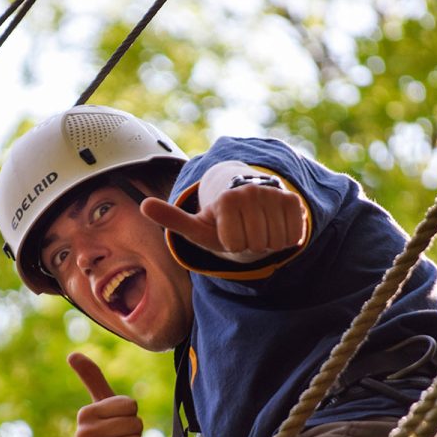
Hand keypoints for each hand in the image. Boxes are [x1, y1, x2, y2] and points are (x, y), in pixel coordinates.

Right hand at [68, 352, 144, 436]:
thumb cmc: (110, 436)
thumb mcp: (103, 406)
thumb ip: (92, 378)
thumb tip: (72, 354)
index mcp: (85, 414)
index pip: (130, 406)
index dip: (132, 415)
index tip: (119, 425)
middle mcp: (82, 435)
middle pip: (134, 424)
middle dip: (135, 434)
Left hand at [140, 182, 305, 260]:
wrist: (247, 208)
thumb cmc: (218, 222)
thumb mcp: (195, 226)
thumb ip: (171, 217)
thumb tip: (143, 205)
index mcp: (225, 198)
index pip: (234, 243)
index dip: (230, 244)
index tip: (226, 232)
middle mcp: (250, 191)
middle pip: (256, 243)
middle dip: (249, 245)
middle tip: (243, 232)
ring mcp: (273, 193)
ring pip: (276, 241)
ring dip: (266, 243)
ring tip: (256, 230)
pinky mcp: (293, 200)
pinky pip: (293, 235)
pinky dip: (284, 239)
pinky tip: (273, 226)